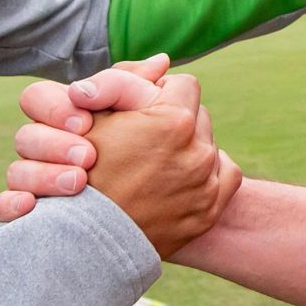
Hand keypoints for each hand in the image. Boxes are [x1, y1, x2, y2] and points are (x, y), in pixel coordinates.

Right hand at [0, 54, 168, 222]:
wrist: (147, 228)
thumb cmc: (150, 162)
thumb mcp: (155, 119)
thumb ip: (149, 90)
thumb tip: (161, 62)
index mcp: (67, 120)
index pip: (37, 98)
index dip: (55, 106)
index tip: (86, 122)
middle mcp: (48, 151)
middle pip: (25, 136)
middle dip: (55, 144)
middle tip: (88, 156)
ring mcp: (38, 186)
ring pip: (16, 172)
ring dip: (43, 175)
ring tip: (79, 182)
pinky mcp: (36, 220)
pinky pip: (6, 207)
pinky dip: (14, 205)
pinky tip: (32, 207)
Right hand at [86, 74, 242, 257]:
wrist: (85, 243)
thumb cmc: (82, 172)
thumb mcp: (94, 116)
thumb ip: (126, 80)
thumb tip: (163, 62)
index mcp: (173, 121)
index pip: (182, 84)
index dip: (158, 95)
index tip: (140, 112)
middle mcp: (198, 152)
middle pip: (197, 114)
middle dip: (174, 121)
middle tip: (145, 140)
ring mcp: (206, 184)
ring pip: (208, 144)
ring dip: (187, 147)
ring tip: (154, 163)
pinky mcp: (210, 210)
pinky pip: (223, 173)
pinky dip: (206, 173)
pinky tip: (177, 180)